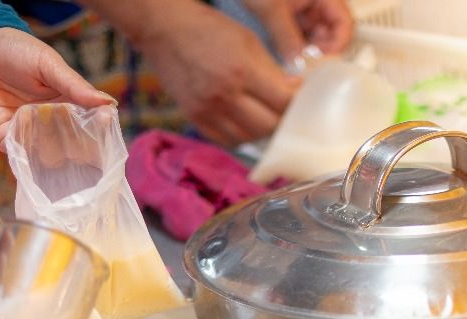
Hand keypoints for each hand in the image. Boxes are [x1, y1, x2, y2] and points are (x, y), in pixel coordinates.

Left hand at [0, 28, 114, 150]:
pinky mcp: (5, 137)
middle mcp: (51, 123)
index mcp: (68, 105)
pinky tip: (27, 149)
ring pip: (46, 155)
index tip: (104, 134)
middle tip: (77, 148)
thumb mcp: (49, 65)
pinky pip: (18, 154)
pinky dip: (23, 155)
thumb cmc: (17, 50)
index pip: (89, 128)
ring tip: (49, 145)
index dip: (98, 135)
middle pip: (71, 148)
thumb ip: (75, 86)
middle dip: (76, 151)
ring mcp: (29, 132)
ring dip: (49, 154)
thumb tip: (109, 103)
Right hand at [137, 3, 299, 145]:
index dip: (297, 104)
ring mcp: (207, 110)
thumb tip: (293, 93)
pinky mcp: (194, 118)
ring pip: (249, 138)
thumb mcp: (248, 40)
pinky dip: (242, 135)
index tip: (302, 100)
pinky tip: (246, 122)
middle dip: (283, 120)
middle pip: (269, 126)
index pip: (283, 102)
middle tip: (287, 111)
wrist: (164, 31)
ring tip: (267, 116)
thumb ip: (271, 70)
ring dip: (263, 130)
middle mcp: (224, 95)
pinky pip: (227, 140)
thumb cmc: (208, 29)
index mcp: (242, 70)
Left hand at [244, 0, 353, 61]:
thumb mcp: (272, 7)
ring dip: (304, 56)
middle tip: (305, 68)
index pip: (344, 25)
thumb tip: (297, 65)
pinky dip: (291, 52)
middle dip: (319, 54)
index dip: (336, 46)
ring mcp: (301, 13)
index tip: (321, 62)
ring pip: (312, 42)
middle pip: (329, 37)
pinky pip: (296, 41)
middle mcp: (316, 4)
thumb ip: (286, 37)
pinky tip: (283, 60)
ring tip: (292, 66)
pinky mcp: (286, 21)